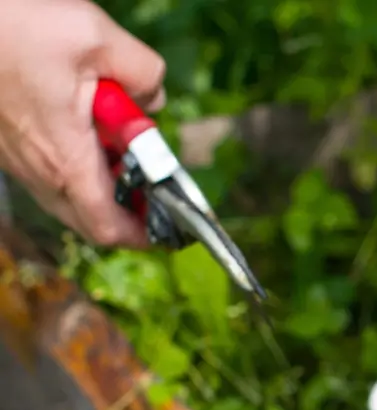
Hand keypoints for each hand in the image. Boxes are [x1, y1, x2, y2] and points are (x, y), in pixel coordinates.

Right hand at [0, 0, 165, 245]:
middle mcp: (35, 169)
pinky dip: (79, 165)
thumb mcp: (98, 38)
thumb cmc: (14, 23)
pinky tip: (92, 128)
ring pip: (67, 197)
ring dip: (104, 184)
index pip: (107, 226)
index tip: (174, 226)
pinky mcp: (7, 144)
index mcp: (64, 157)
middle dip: (130, 211)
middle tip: (157, 185)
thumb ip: (144, 73)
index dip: (145, 235)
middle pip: (89, 219)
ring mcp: (16, 160)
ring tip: (127, 147)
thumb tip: (154, 99)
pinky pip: (48, 173)